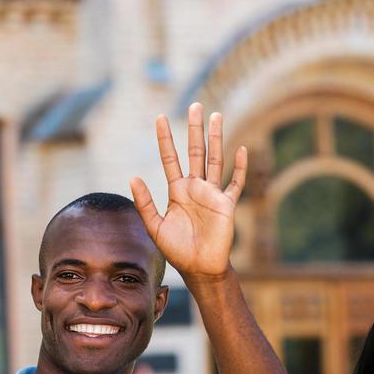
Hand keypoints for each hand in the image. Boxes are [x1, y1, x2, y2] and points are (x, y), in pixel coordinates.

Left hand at [130, 103, 247, 281]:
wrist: (200, 268)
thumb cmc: (177, 250)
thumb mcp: (155, 227)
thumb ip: (145, 203)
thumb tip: (132, 177)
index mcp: (177, 191)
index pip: (170, 158)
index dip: (165, 139)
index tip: (159, 118)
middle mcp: (195, 188)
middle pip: (195, 152)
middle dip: (194, 129)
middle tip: (195, 106)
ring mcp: (212, 194)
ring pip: (215, 160)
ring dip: (216, 138)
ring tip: (216, 116)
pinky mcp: (226, 205)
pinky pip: (235, 183)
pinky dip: (240, 168)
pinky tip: (242, 150)